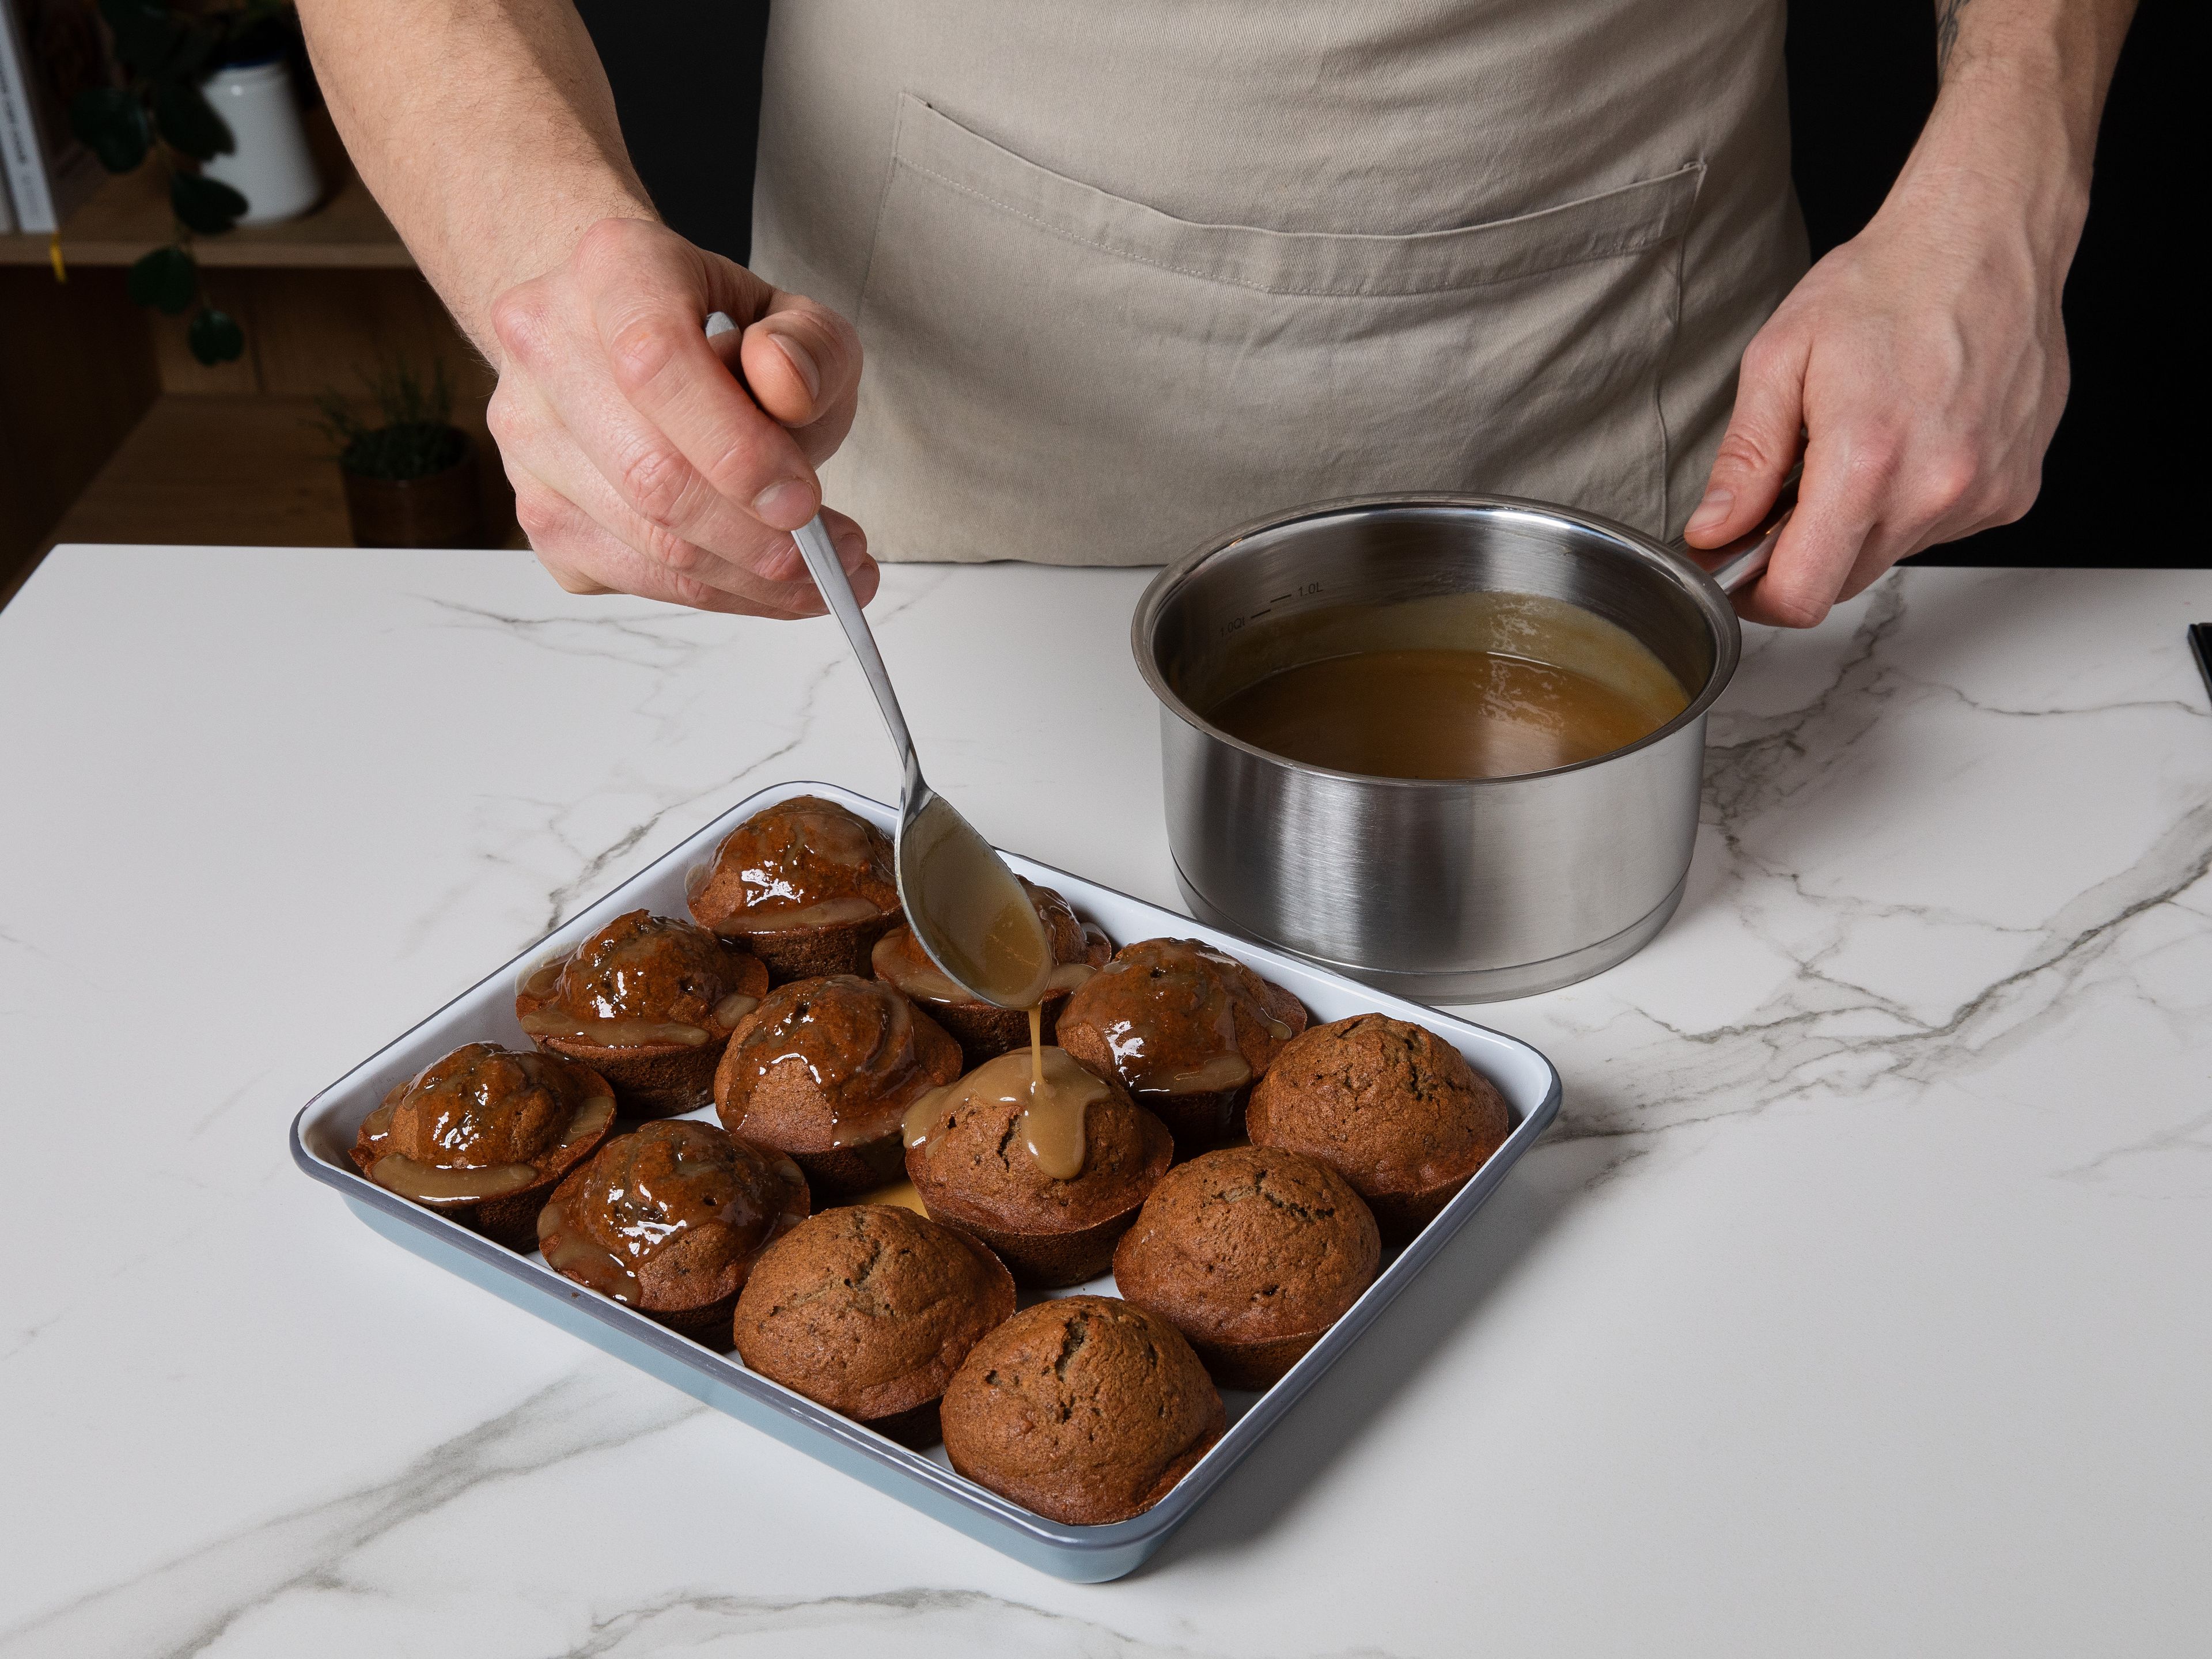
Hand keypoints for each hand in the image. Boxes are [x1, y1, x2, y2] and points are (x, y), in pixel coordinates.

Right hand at [485, 216, 876, 616]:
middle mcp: (545, 344)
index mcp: (613, 267)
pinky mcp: (535, 508)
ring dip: (749, 581)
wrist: (621, 333)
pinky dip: (714, 594)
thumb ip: (811, 347)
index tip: (806, 502)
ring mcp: (526, 434)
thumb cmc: (717, 327)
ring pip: (642, 542)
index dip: (736, 447)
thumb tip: (787, 386)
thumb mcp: (792, 316)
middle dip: (760, 539)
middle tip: (841, 558)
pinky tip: (765, 583)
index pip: (656, 362)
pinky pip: (629, 578)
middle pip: (649, 473)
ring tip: (824, 578)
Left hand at [1682, 149, 2072, 627]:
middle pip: (1842, 581)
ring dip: (1861, 522)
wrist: (1984, 238)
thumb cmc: (1886, 283)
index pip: (1802, 593)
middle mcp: (1936, 488)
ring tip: (1864, 441)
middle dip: (1804, 550)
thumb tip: (1715, 531)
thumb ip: (1745, 460)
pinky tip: (1913, 437)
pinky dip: (1913, 501)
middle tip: (1794, 485)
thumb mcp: (1779, 360)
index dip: (1758, 594)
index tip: (1739, 568)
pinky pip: (1940, 528)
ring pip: (1890, 554)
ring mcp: (1984, 493)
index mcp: (1867, 460)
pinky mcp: (2015, 490)